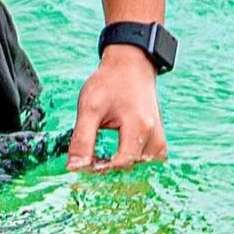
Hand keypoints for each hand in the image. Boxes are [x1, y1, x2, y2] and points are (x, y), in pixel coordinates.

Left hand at [66, 44, 167, 170]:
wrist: (129, 65)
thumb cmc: (109, 82)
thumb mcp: (89, 107)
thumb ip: (82, 139)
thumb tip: (74, 168)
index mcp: (139, 125)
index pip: (122, 163)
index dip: (101, 169)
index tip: (84, 165)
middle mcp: (154, 134)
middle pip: (132, 167)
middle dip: (110, 168)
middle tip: (90, 161)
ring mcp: (159, 137)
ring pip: (143, 167)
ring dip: (123, 166)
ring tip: (103, 157)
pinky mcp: (159, 138)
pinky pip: (150, 161)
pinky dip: (134, 161)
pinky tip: (118, 154)